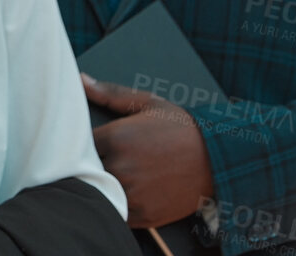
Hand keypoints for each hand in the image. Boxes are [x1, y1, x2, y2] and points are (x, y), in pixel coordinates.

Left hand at [82, 73, 216, 226]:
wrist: (218, 159)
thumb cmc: (181, 127)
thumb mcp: (147, 103)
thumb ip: (109, 93)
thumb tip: (81, 80)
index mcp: (115, 139)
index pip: (77, 145)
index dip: (79, 144)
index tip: (86, 143)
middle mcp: (120, 167)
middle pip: (85, 170)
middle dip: (88, 165)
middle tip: (99, 159)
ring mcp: (132, 193)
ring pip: (100, 191)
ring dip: (101, 185)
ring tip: (116, 174)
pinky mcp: (144, 214)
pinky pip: (117, 211)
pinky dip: (117, 204)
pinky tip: (126, 191)